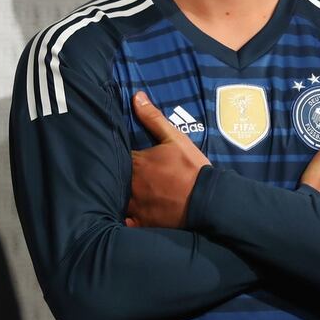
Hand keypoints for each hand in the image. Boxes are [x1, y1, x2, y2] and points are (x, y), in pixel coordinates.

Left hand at [126, 91, 210, 228]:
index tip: (113, 153)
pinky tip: (121, 217)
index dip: (115, 155)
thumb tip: (136, 96)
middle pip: (113, 179)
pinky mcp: (141, 223)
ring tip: (113, 194)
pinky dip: (122, 219)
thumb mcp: (175, 138)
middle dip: (113, 175)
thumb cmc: (191, 167)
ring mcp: (134, 206)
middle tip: (112, 173)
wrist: (207, 199)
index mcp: (137, 163)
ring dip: (115, 196)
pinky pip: (124, 222)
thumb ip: (153, 119)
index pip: (116, 156)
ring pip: (115, 200)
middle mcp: (130, 185)